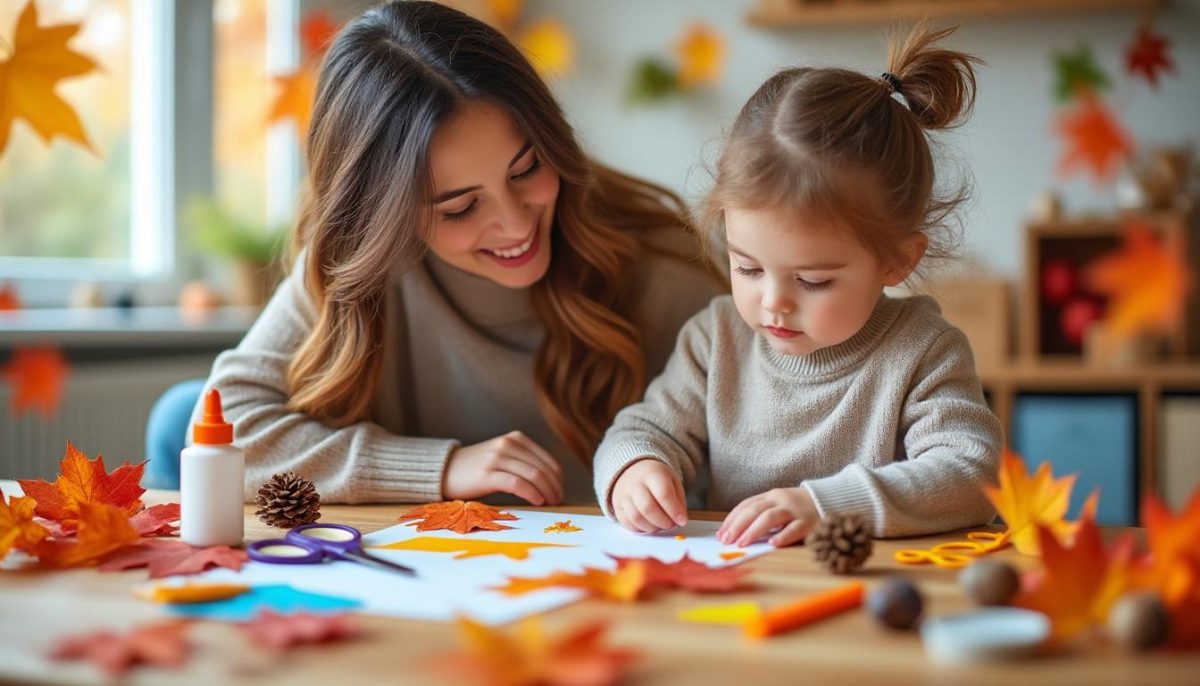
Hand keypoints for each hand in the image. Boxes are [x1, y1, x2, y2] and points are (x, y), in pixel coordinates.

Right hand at [443, 431, 563, 505]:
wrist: (444, 471)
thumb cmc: (476, 469)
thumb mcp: (502, 457)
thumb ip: (523, 462)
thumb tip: (551, 483)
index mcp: (515, 439)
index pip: (547, 460)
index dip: (558, 478)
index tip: (561, 491)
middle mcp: (507, 445)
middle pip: (542, 469)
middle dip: (555, 487)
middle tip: (558, 501)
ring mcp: (496, 458)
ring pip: (533, 475)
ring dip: (547, 492)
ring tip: (550, 503)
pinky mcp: (487, 474)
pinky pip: (517, 484)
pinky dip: (531, 493)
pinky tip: (537, 501)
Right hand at [610, 458, 687, 532]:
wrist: (633, 471)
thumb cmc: (656, 479)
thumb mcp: (672, 482)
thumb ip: (678, 500)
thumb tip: (680, 520)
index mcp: (652, 474)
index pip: (663, 494)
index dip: (674, 510)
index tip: (682, 520)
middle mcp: (635, 484)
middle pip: (647, 507)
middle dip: (663, 521)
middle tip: (671, 525)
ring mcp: (624, 496)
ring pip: (636, 517)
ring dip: (652, 527)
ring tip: (661, 526)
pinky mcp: (618, 507)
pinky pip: (627, 523)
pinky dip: (641, 529)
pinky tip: (650, 526)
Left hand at [717, 487, 817, 547]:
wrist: (829, 499)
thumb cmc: (798, 507)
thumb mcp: (778, 505)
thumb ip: (761, 515)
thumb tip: (737, 533)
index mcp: (770, 496)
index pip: (746, 505)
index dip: (731, 519)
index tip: (720, 534)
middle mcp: (780, 500)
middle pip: (754, 510)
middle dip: (738, 525)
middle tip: (727, 540)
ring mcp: (794, 510)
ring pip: (771, 517)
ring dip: (754, 530)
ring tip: (743, 543)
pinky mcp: (808, 521)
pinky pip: (794, 529)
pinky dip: (783, 536)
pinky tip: (772, 544)